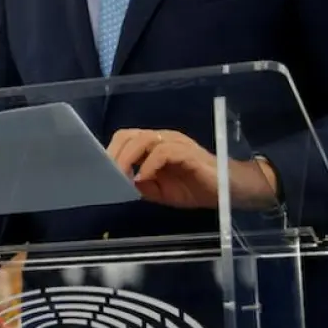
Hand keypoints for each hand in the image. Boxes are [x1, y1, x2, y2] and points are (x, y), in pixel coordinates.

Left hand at [106, 129, 278, 210]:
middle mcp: (163, 138)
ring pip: (144, 139)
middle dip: (114, 153)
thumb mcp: (160, 192)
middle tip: (106, 173)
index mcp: (154, 145)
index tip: (99, 170)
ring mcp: (176, 143)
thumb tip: (120, 184)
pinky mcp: (188, 152)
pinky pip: (164, 152)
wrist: (228, 191)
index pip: (126, 139)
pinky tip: (143, 178)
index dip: (111, 152)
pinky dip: (149, 164)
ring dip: (128, 158)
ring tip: (119, 176)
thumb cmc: (194, 188)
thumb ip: (141, 186)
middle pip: (130, 135)